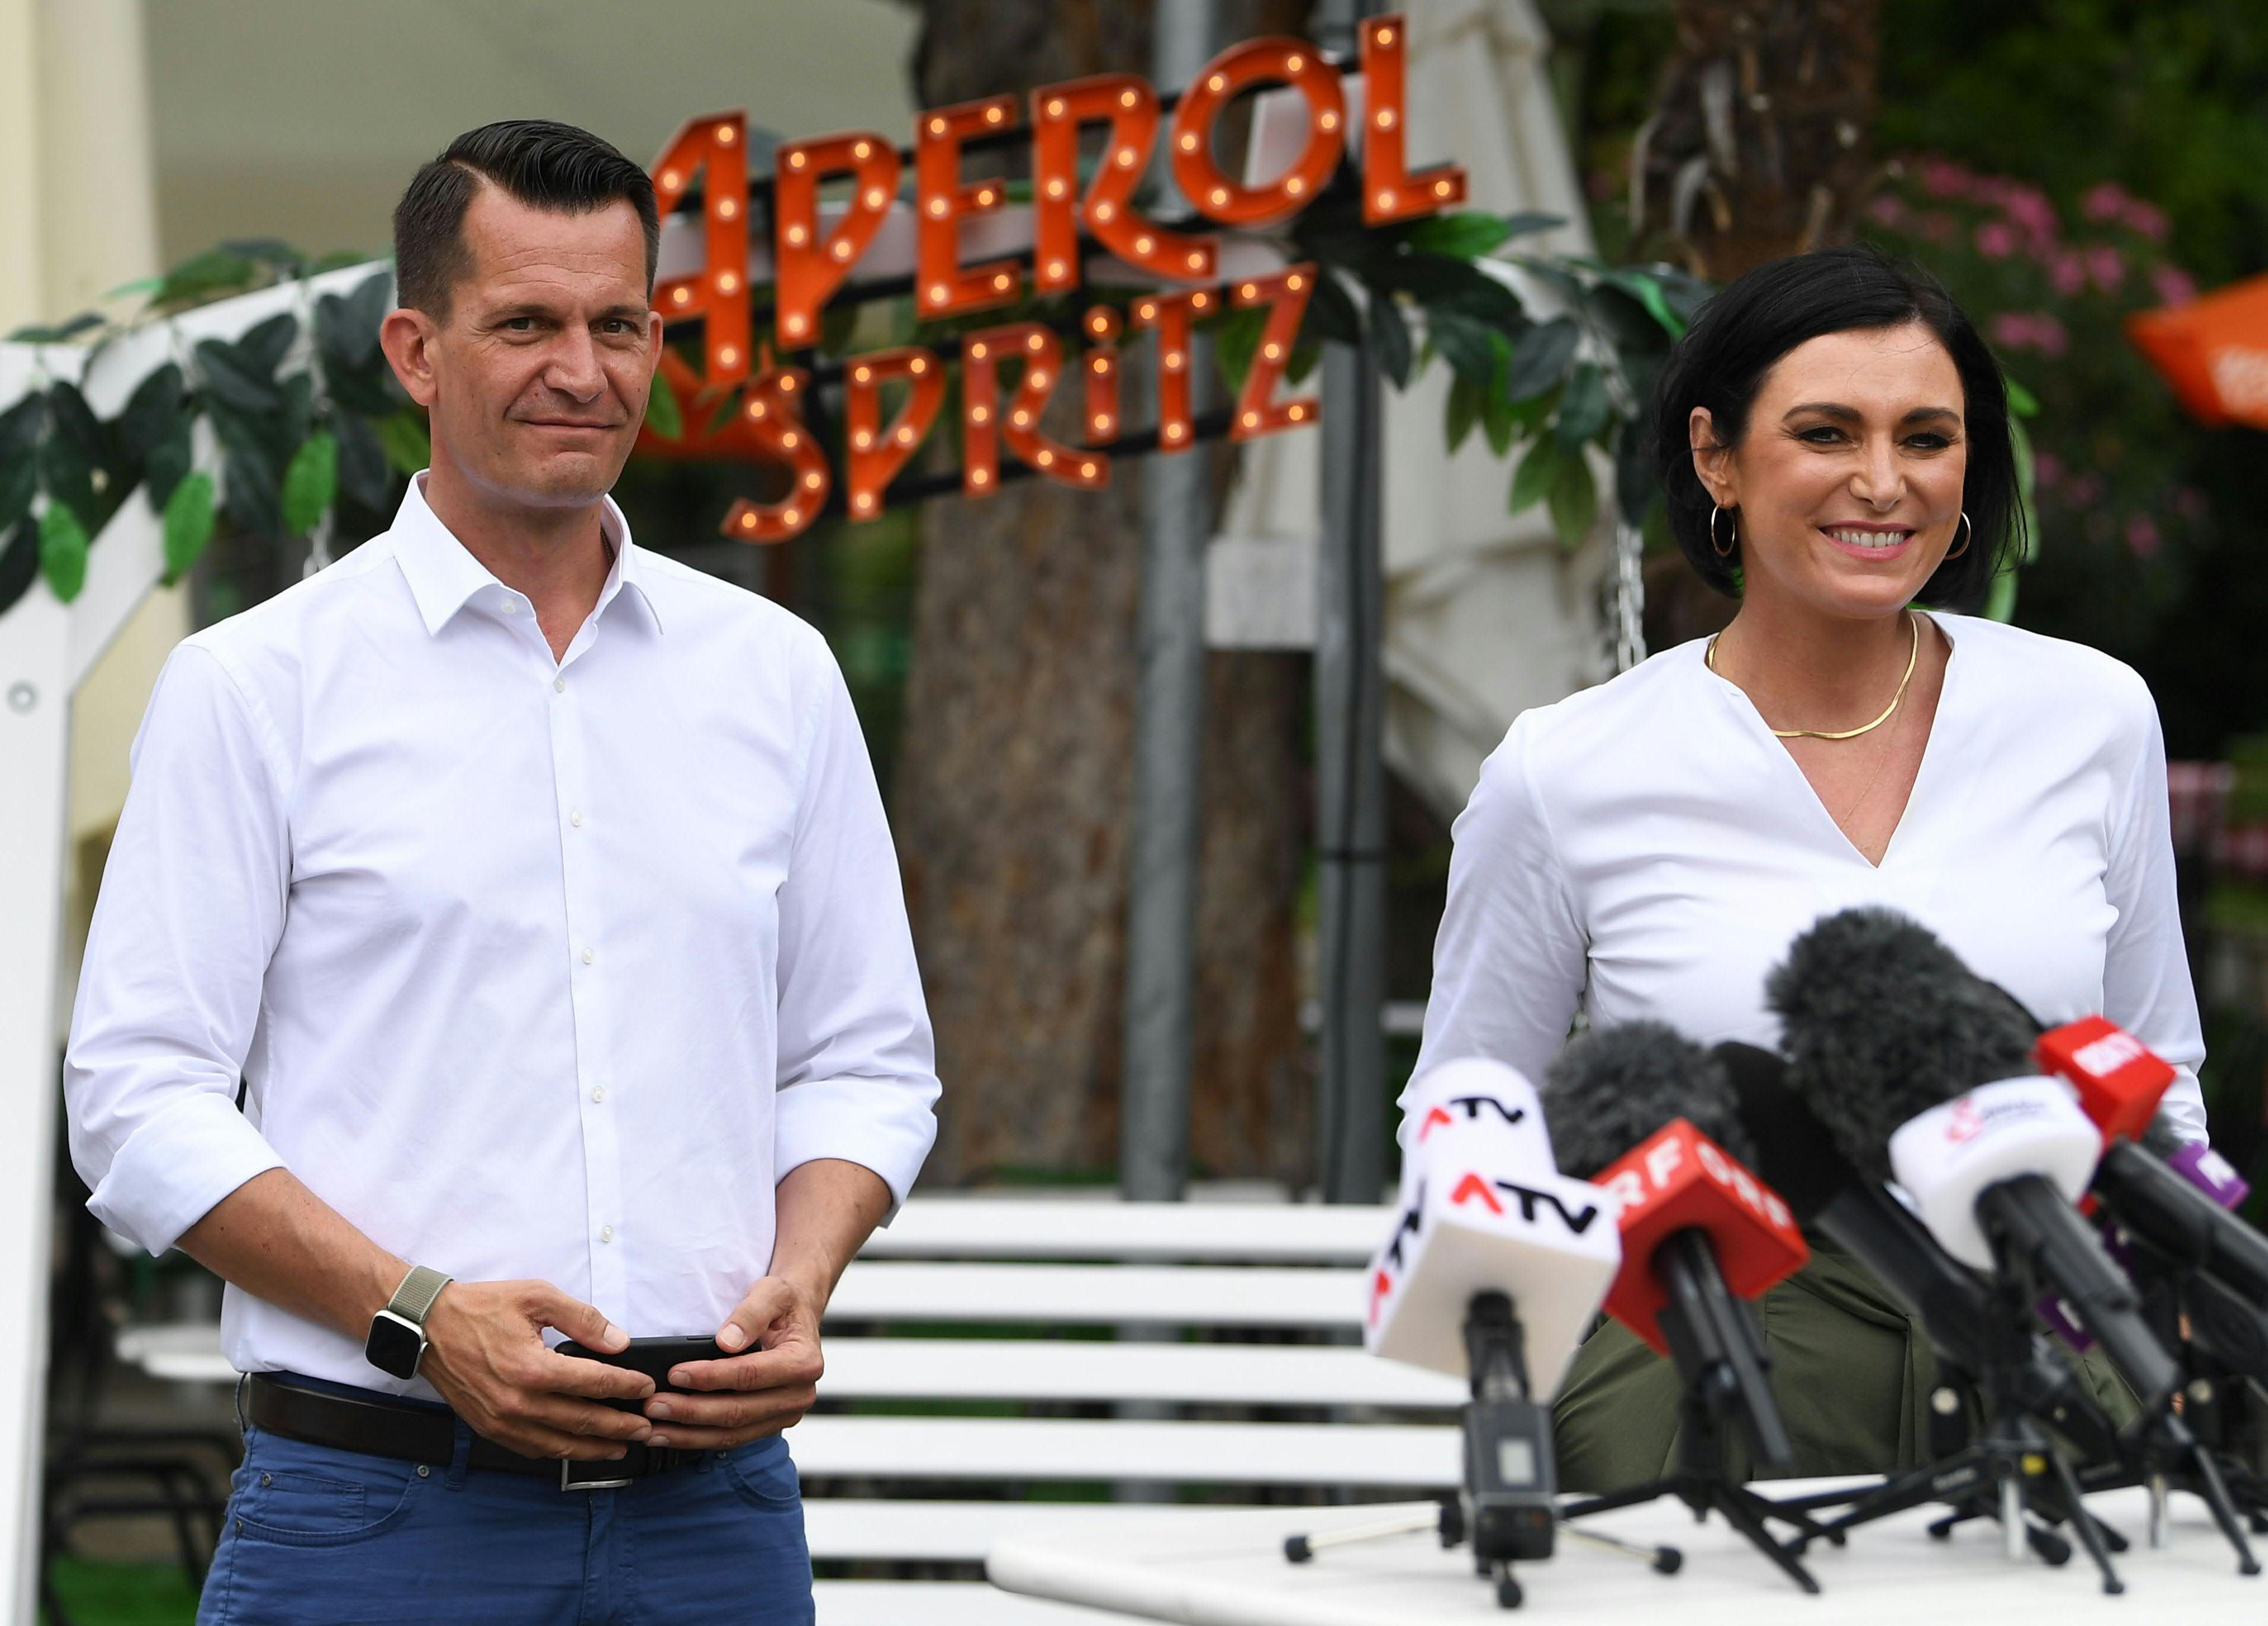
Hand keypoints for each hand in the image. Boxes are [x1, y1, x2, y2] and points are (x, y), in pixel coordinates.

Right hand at [417, 1279, 657, 1461]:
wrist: (426, 1327)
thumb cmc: (479, 1308)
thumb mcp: (536, 1297)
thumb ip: (582, 1319)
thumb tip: (618, 1341)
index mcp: (534, 1368)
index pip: (595, 1383)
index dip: (626, 1387)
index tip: (645, 1387)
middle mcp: (519, 1402)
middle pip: (583, 1421)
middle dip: (621, 1426)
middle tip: (646, 1427)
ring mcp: (502, 1420)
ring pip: (560, 1444)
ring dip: (595, 1448)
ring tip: (621, 1447)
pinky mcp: (489, 1428)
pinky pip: (532, 1448)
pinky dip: (559, 1452)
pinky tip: (576, 1450)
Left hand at [641, 1275, 823, 1449]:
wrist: (797, 1317)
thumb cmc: (784, 1304)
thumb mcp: (773, 1293)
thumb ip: (751, 1313)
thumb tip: (726, 1341)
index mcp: (804, 1362)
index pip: (750, 1375)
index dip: (710, 1377)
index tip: (676, 1374)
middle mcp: (799, 1395)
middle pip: (738, 1412)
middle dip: (692, 1411)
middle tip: (654, 1406)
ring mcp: (785, 1415)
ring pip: (732, 1433)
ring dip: (690, 1434)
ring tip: (654, 1429)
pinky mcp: (768, 1425)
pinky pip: (732, 1438)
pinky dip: (700, 1439)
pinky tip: (673, 1434)